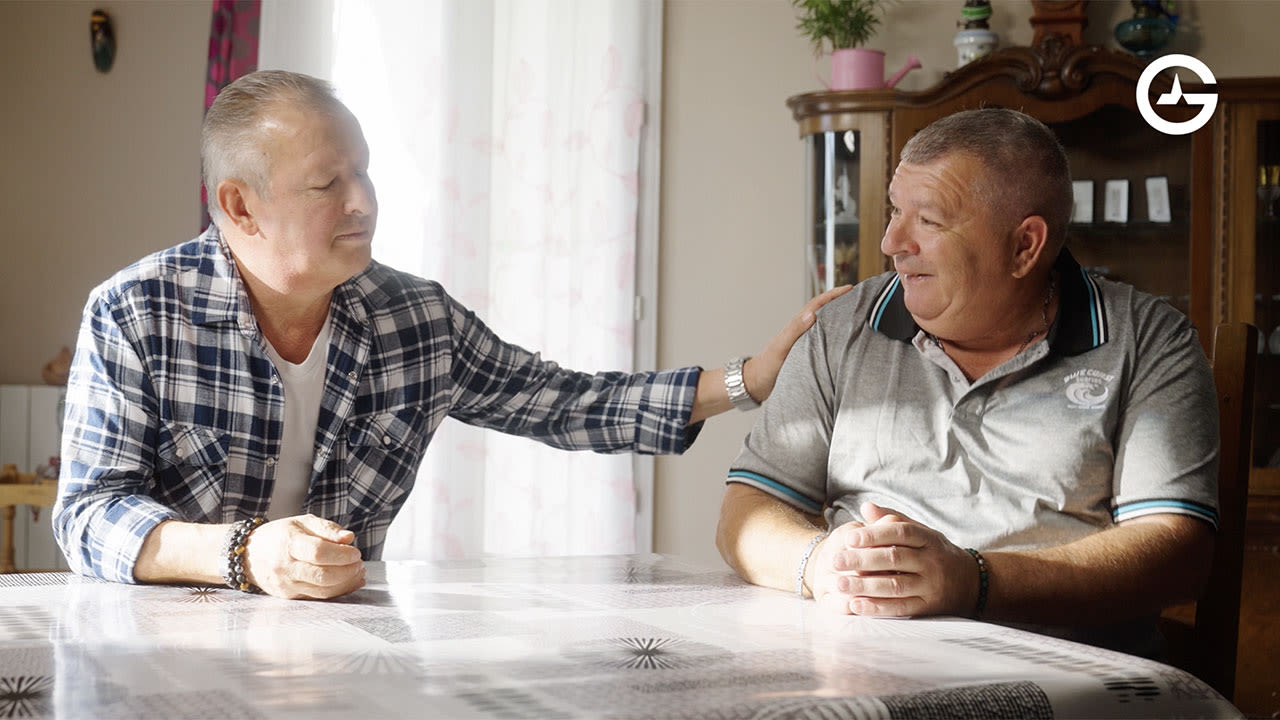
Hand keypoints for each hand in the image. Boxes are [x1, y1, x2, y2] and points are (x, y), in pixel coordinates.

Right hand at [243, 514, 365, 598]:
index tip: (355, 552)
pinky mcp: (288, 596)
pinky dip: (337, 591)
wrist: (249, 555)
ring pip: (323, 590)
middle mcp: (285, 566)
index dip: (342, 554)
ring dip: (346, 583)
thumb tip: (348, 538)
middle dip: (348, 571)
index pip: (319, 552)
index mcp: (289, 543)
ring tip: (358, 572)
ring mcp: (286, 584)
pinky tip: (349, 582)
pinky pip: (318, 597)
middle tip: (359, 563)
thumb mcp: (302, 522)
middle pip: (323, 575)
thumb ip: (327, 529)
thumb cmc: (280, 536)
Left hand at [744, 284, 851, 401]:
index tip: (850, 288)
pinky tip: (843, 341)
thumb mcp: (781, 347)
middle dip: (840, 303)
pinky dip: (834, 337)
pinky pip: (823, 341)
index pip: (817, 305)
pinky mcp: (805, 355)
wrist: (756, 384)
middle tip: (860, 298)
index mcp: (797, 326)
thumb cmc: (766, 366)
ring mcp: (804, 343)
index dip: (833, 295)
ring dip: (839, 318)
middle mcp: (802, 332)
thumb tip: (812, 314)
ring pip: (825, 326)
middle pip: (824, 312)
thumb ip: (795, 330)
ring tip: (856, 315)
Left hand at [814, 502, 977, 617]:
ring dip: (865, 586)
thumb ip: (893, 519)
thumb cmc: (936, 553)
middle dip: (862, 560)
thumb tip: (866, 506)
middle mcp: (931, 562)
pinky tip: (856, 605)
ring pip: (895, 586)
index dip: (874, 534)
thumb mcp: (921, 532)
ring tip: (839, 584)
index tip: (849, 538)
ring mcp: (930, 586)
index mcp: (928, 539)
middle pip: (894, 559)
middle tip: (836, 561)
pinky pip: (901, 608)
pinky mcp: (928, 608)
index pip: (900, 533)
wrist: (970, 583)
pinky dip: (877, 608)